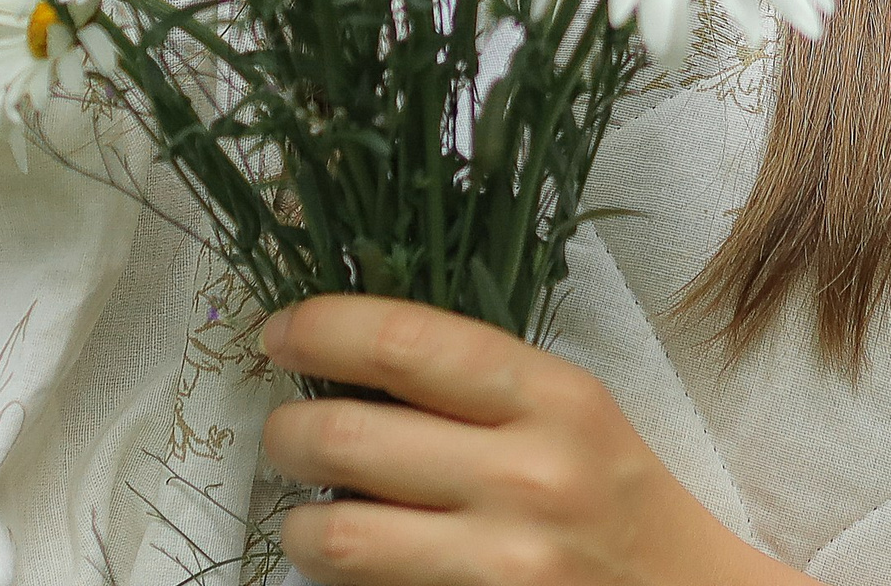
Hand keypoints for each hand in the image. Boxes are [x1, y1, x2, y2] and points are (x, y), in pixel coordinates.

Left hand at [260, 296, 807, 585]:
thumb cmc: (615, 497)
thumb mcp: (565, 411)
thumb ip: (469, 379)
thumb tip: (343, 348)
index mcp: (548, 397)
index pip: (400, 342)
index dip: (318, 329)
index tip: (275, 333)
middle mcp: (528, 477)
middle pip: (347, 436)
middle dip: (286, 433)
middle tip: (283, 435)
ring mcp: (509, 566)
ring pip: (340, 535)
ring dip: (298, 523)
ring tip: (303, 516)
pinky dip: (342, 580)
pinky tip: (352, 567)